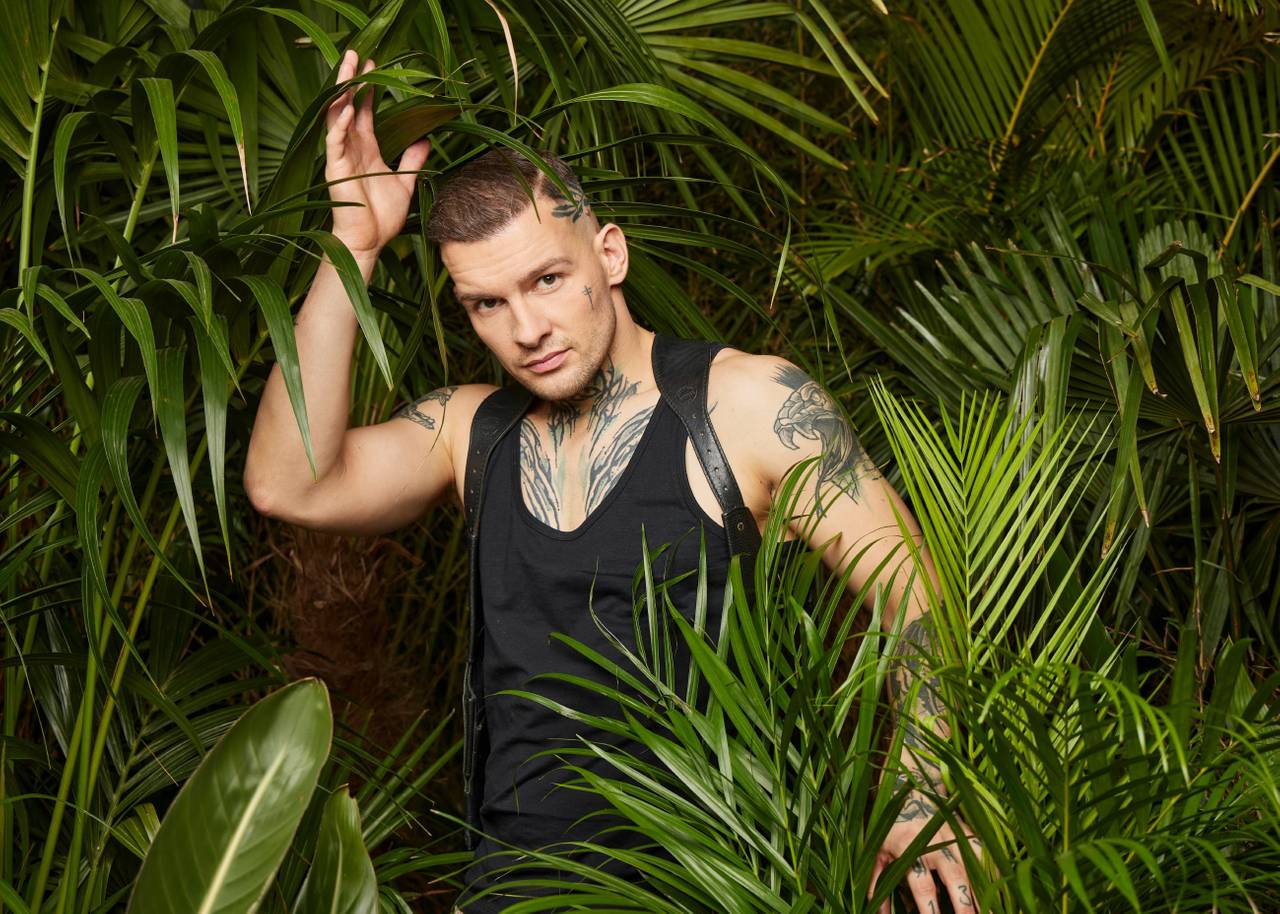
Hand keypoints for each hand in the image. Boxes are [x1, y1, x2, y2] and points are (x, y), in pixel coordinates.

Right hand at [324, 49, 431, 257]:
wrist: (369, 241)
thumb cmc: (382, 217)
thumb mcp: (405, 182)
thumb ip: (413, 160)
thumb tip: (426, 139)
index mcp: (366, 149)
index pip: (365, 111)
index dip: (369, 89)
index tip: (375, 66)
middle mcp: (351, 148)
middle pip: (348, 105)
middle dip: (352, 80)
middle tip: (357, 53)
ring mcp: (341, 157)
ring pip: (337, 116)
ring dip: (342, 91)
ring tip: (348, 67)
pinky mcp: (335, 169)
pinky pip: (334, 142)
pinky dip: (339, 124)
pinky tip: (345, 107)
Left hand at [869, 788, 981, 912]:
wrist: (910, 788)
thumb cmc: (892, 825)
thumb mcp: (877, 851)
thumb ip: (876, 883)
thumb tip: (878, 912)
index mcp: (910, 849)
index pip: (922, 884)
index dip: (929, 907)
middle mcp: (935, 843)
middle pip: (955, 877)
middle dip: (964, 903)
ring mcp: (954, 836)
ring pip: (974, 867)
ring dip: (984, 891)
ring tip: (991, 912)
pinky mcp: (966, 831)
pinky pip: (983, 854)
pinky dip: (992, 871)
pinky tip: (998, 889)